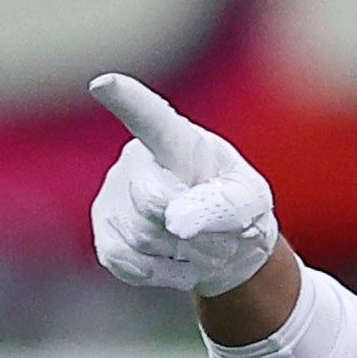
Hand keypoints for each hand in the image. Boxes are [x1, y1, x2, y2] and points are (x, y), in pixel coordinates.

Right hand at [88, 72, 280, 298]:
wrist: (224, 247)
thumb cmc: (235, 207)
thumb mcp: (252, 199)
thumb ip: (229, 202)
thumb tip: (178, 220)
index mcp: (175, 140)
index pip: (150, 117)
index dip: (126, 100)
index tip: (104, 84)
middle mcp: (136, 162)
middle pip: (152, 201)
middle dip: (193, 230)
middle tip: (222, 239)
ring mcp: (114, 199)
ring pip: (142, 236)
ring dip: (186, 254)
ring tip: (205, 249)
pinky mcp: (106, 236)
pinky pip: (126, 262)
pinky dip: (163, 273)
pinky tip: (179, 263)